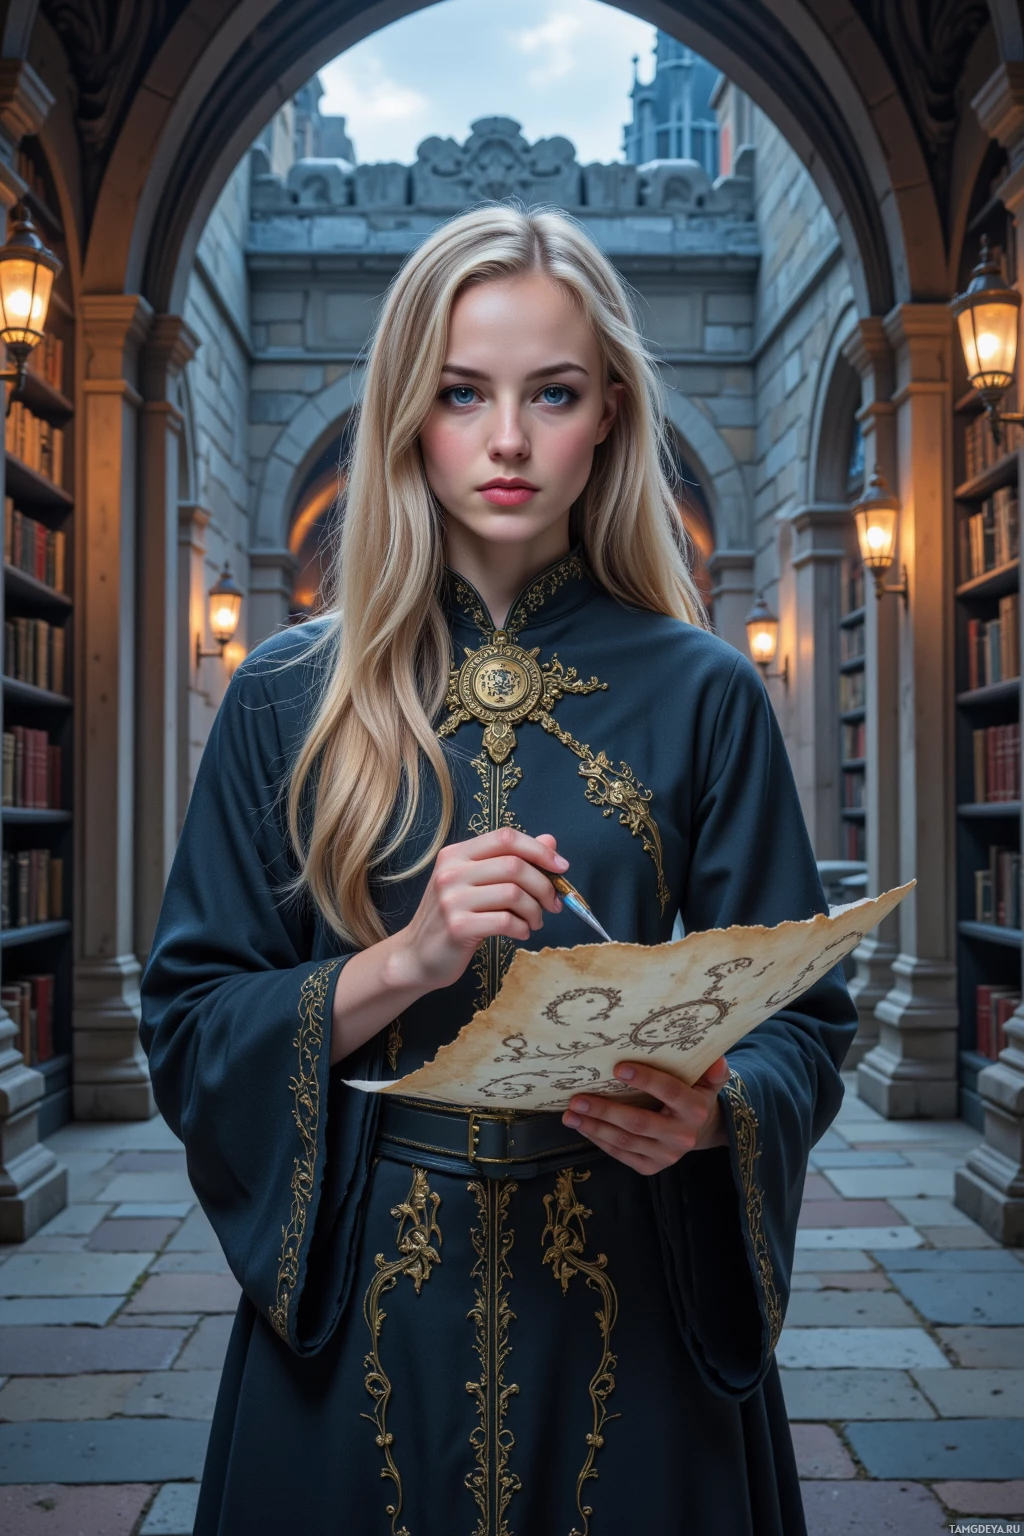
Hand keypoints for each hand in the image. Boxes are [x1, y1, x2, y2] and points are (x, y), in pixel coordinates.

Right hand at [388, 826, 566, 993]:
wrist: (417, 955)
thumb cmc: (453, 917)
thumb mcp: (477, 883)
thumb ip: (510, 860)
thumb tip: (550, 841)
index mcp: (456, 854)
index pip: (505, 837)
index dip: (539, 850)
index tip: (561, 867)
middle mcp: (451, 871)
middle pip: (514, 865)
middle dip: (544, 885)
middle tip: (552, 904)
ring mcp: (451, 899)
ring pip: (514, 893)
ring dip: (535, 910)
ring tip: (534, 922)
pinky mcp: (458, 927)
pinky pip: (506, 921)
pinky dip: (522, 928)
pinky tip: (520, 933)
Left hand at [561, 1057, 730, 1174]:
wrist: (702, 1132)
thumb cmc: (696, 1095)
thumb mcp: (710, 1081)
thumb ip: (713, 1070)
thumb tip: (717, 1058)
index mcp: (695, 1109)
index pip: (669, 1092)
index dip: (644, 1080)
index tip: (617, 1068)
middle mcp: (682, 1137)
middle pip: (638, 1122)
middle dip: (605, 1110)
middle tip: (577, 1099)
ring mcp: (666, 1156)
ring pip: (625, 1141)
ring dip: (594, 1128)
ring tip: (570, 1114)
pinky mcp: (652, 1167)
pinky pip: (621, 1154)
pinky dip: (600, 1141)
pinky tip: (584, 1127)